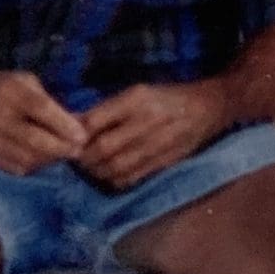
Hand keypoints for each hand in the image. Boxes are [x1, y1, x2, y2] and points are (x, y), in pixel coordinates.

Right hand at [0, 69, 86, 176]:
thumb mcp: (21, 80)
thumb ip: (46, 100)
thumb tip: (75, 122)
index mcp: (9, 91)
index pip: (40, 110)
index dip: (64, 125)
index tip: (83, 136)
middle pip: (35, 140)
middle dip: (62, 149)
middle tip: (79, 151)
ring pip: (26, 158)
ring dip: (50, 160)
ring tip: (63, 155)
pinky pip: (14, 168)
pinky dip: (33, 167)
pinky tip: (43, 161)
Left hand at [76, 82, 229, 191]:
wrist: (208, 108)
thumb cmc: (167, 97)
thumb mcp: (137, 93)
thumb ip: (108, 109)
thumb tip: (73, 123)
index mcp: (137, 99)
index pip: (96, 120)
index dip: (76, 134)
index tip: (66, 138)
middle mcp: (147, 121)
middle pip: (104, 148)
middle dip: (84, 157)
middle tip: (74, 158)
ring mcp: (157, 144)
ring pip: (116, 167)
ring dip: (96, 171)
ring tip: (89, 167)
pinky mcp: (164, 162)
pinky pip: (131, 177)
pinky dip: (113, 180)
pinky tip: (108, 175)